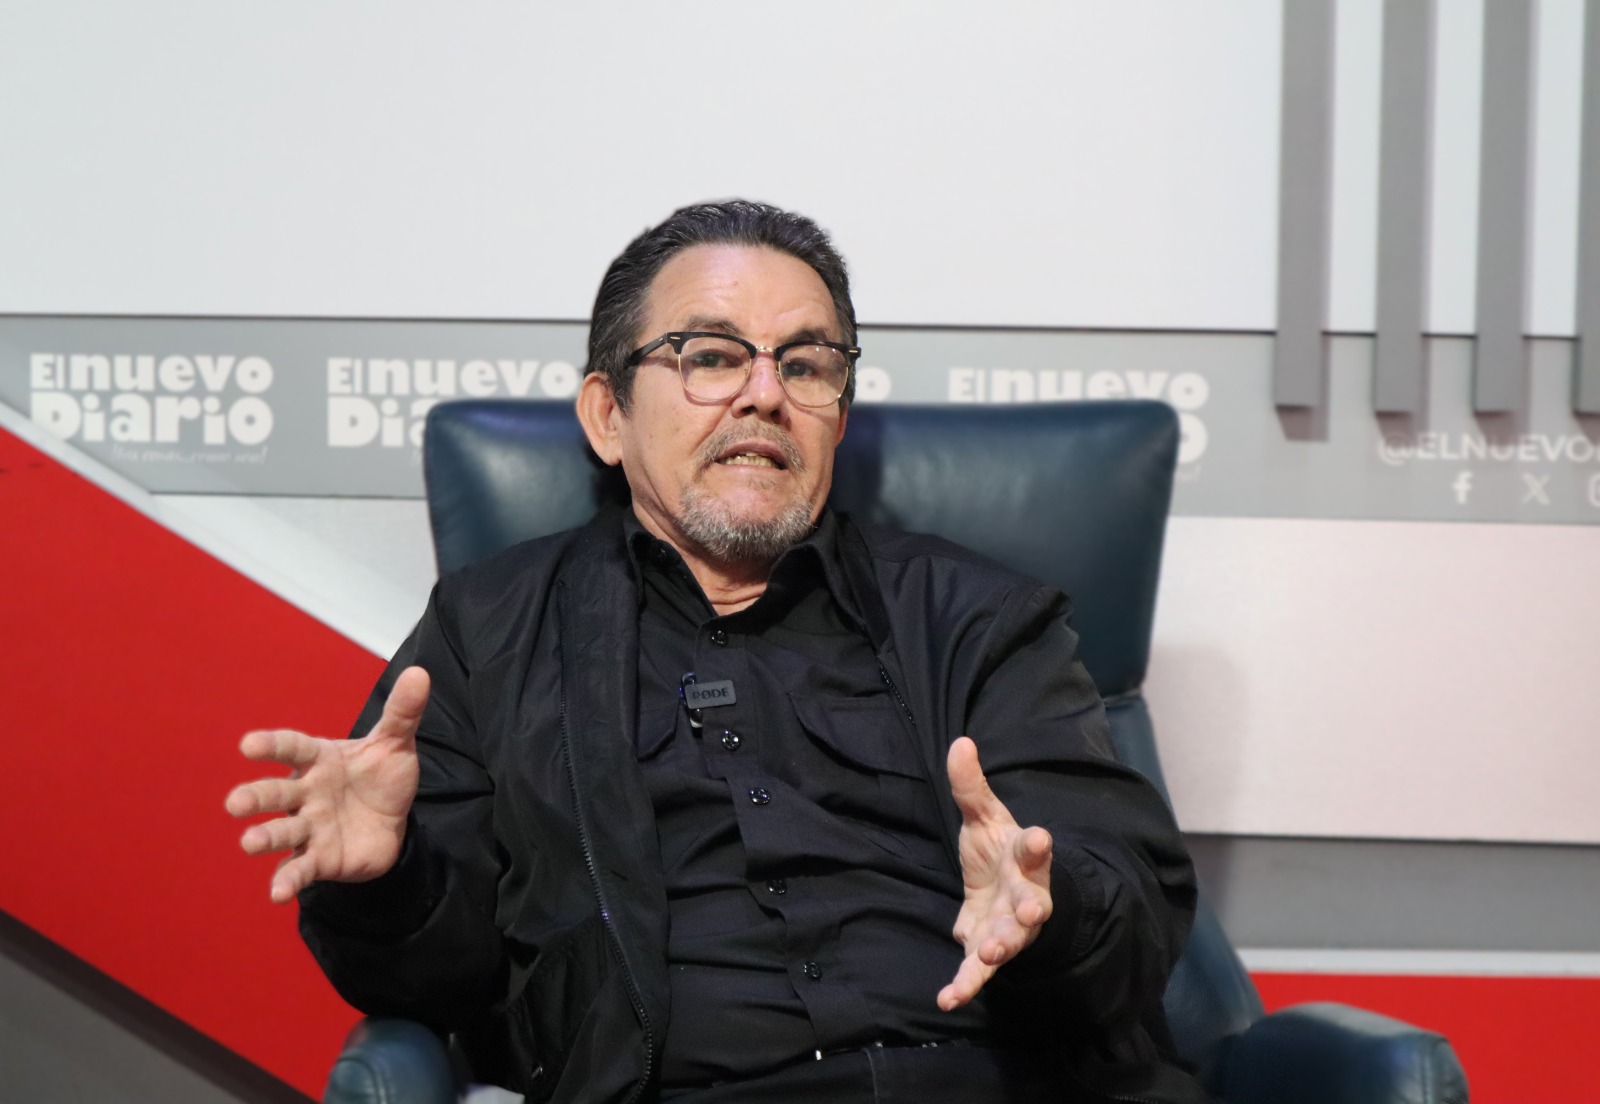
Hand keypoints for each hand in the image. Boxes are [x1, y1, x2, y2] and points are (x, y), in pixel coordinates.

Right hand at [226, 666, 428, 903]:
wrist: (392, 821)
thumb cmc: (380, 776)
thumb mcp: (396, 742)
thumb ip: (402, 711)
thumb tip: (420, 674)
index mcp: (319, 760)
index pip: (292, 749)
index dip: (271, 746)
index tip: (248, 745)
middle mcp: (306, 793)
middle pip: (276, 794)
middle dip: (255, 797)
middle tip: (235, 803)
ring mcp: (310, 827)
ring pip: (281, 832)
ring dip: (265, 838)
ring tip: (249, 843)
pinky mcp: (318, 858)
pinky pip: (299, 868)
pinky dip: (287, 881)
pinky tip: (277, 894)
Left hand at [937, 735, 1053, 1010]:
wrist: (1001, 894)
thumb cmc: (997, 851)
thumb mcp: (983, 816)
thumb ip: (971, 786)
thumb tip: (959, 742)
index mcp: (1024, 858)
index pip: (1035, 849)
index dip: (1037, 844)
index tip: (1040, 837)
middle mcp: (1024, 895)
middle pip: (1033, 902)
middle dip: (1032, 907)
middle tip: (1032, 912)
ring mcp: (1008, 927)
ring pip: (1011, 940)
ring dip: (1001, 948)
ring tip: (988, 955)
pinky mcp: (987, 950)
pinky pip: (977, 973)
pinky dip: (964, 986)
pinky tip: (947, 999)